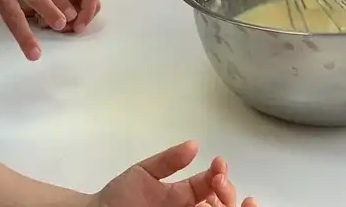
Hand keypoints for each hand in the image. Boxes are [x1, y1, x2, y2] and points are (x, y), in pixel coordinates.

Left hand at [25, 0, 100, 34]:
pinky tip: (45, 24)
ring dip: (69, 25)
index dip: (88, 11)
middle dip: (79, 20)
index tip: (78, 27)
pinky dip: (61, 27)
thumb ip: (56, 0)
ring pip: (81, 17)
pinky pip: (70, 23)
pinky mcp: (63, 12)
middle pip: (90, 7)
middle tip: (64, 29)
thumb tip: (72, 16)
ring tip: (48, 24)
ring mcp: (70, 0)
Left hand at [94, 141, 254, 206]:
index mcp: (184, 196)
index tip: (218, 164)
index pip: (213, 186)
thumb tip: (194, 146)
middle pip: (222, 204)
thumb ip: (168, 161)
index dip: (221, 175)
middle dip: (228, 191)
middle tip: (218, 180)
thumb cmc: (117, 198)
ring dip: (226, 206)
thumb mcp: (143, 174)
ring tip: (217, 194)